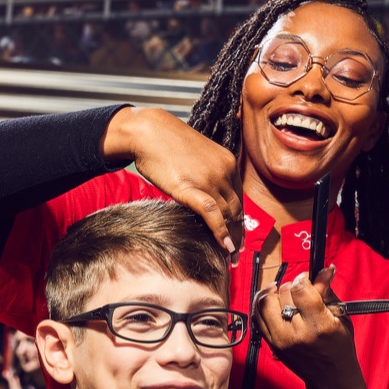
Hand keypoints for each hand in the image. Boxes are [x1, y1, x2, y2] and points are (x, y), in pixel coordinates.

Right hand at [102, 107, 244, 263]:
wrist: (148, 132)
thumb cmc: (166, 144)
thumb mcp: (196, 158)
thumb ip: (207, 176)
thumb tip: (207, 198)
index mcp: (228, 162)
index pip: (239, 198)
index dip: (240, 221)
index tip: (239, 237)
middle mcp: (224, 171)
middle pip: (237, 209)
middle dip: (239, 234)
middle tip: (237, 253)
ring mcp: (210, 180)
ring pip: (228, 215)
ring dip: (231, 239)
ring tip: (230, 257)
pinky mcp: (192, 188)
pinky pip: (213, 214)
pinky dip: (221, 232)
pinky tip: (224, 246)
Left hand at [252, 266, 376, 388]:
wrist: (329, 378)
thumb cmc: (339, 346)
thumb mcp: (340, 317)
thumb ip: (328, 292)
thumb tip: (325, 269)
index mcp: (318, 326)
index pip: (299, 289)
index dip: (303, 278)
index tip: (309, 279)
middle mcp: (296, 333)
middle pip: (283, 293)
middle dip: (292, 287)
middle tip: (302, 291)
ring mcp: (279, 339)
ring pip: (265, 302)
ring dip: (276, 294)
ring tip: (287, 296)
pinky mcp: (270, 343)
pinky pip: (257, 316)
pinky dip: (263, 304)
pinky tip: (274, 302)